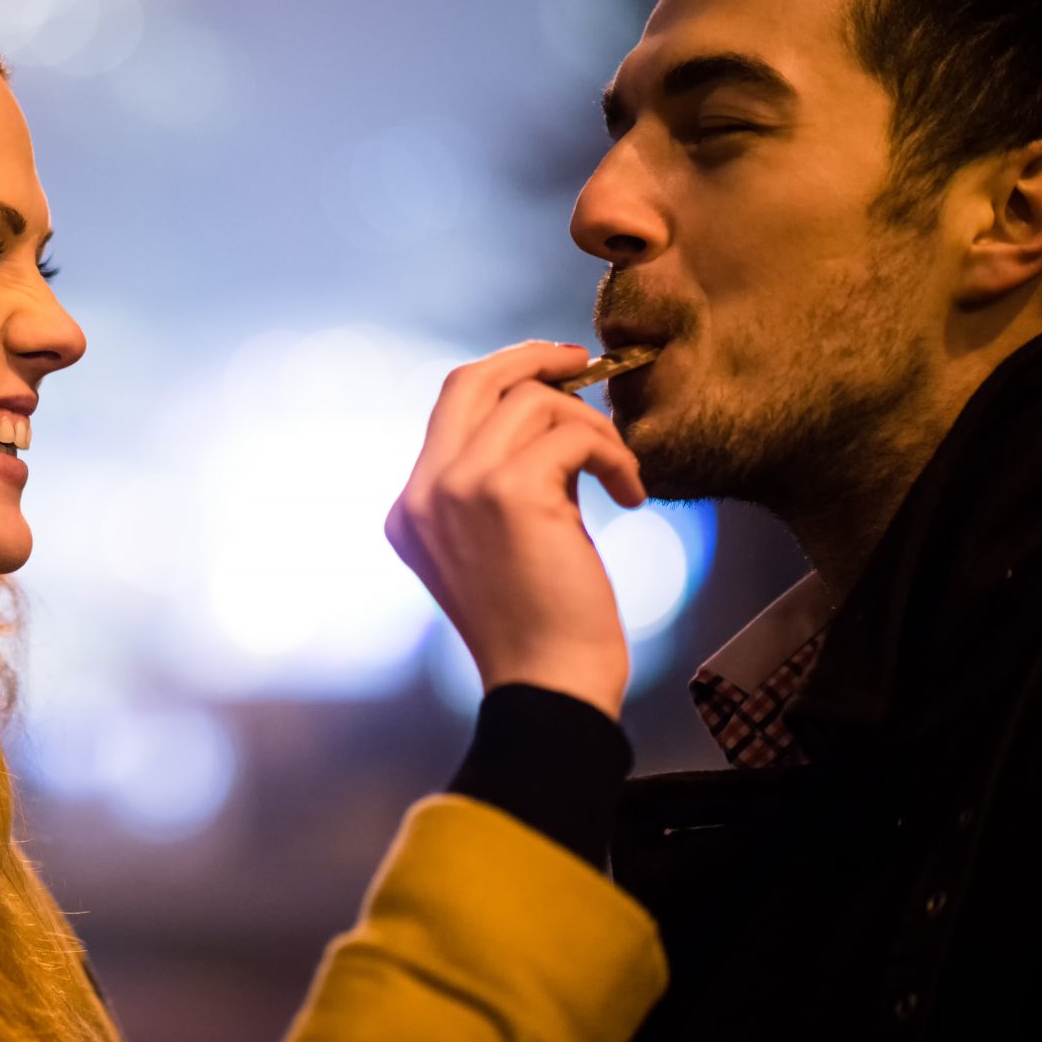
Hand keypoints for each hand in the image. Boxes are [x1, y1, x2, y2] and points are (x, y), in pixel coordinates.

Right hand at [385, 341, 645, 717]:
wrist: (549, 683)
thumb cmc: (540, 623)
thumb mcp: (502, 539)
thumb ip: (505, 477)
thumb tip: (552, 411)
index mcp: (411, 507)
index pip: (451, 407)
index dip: (507, 381)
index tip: (556, 382)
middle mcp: (423, 491)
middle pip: (471, 379)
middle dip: (533, 358)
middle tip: (583, 362)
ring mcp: (458, 487)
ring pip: (534, 403)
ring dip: (593, 428)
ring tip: (620, 471)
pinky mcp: (507, 492)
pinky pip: (572, 435)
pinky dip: (613, 453)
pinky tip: (631, 492)